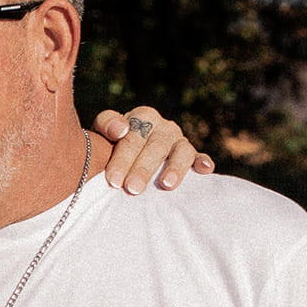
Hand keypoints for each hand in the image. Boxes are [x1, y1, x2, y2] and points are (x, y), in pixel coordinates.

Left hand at [94, 106, 213, 193]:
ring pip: (181, 150)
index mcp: (142, 117)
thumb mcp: (102, 132)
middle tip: (133, 189)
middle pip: (155, 147)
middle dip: (143, 169)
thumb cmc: (112, 145)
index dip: (122, 159)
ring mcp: (179, 140)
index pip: (132, 138)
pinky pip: (199, 157)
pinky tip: (204, 170)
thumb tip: (121, 130)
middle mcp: (163, 127)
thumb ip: (106, 125)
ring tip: (166, 185)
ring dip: (175, 167)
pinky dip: (202, 162)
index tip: (113, 180)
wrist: (127, 154)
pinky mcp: (192, 155)